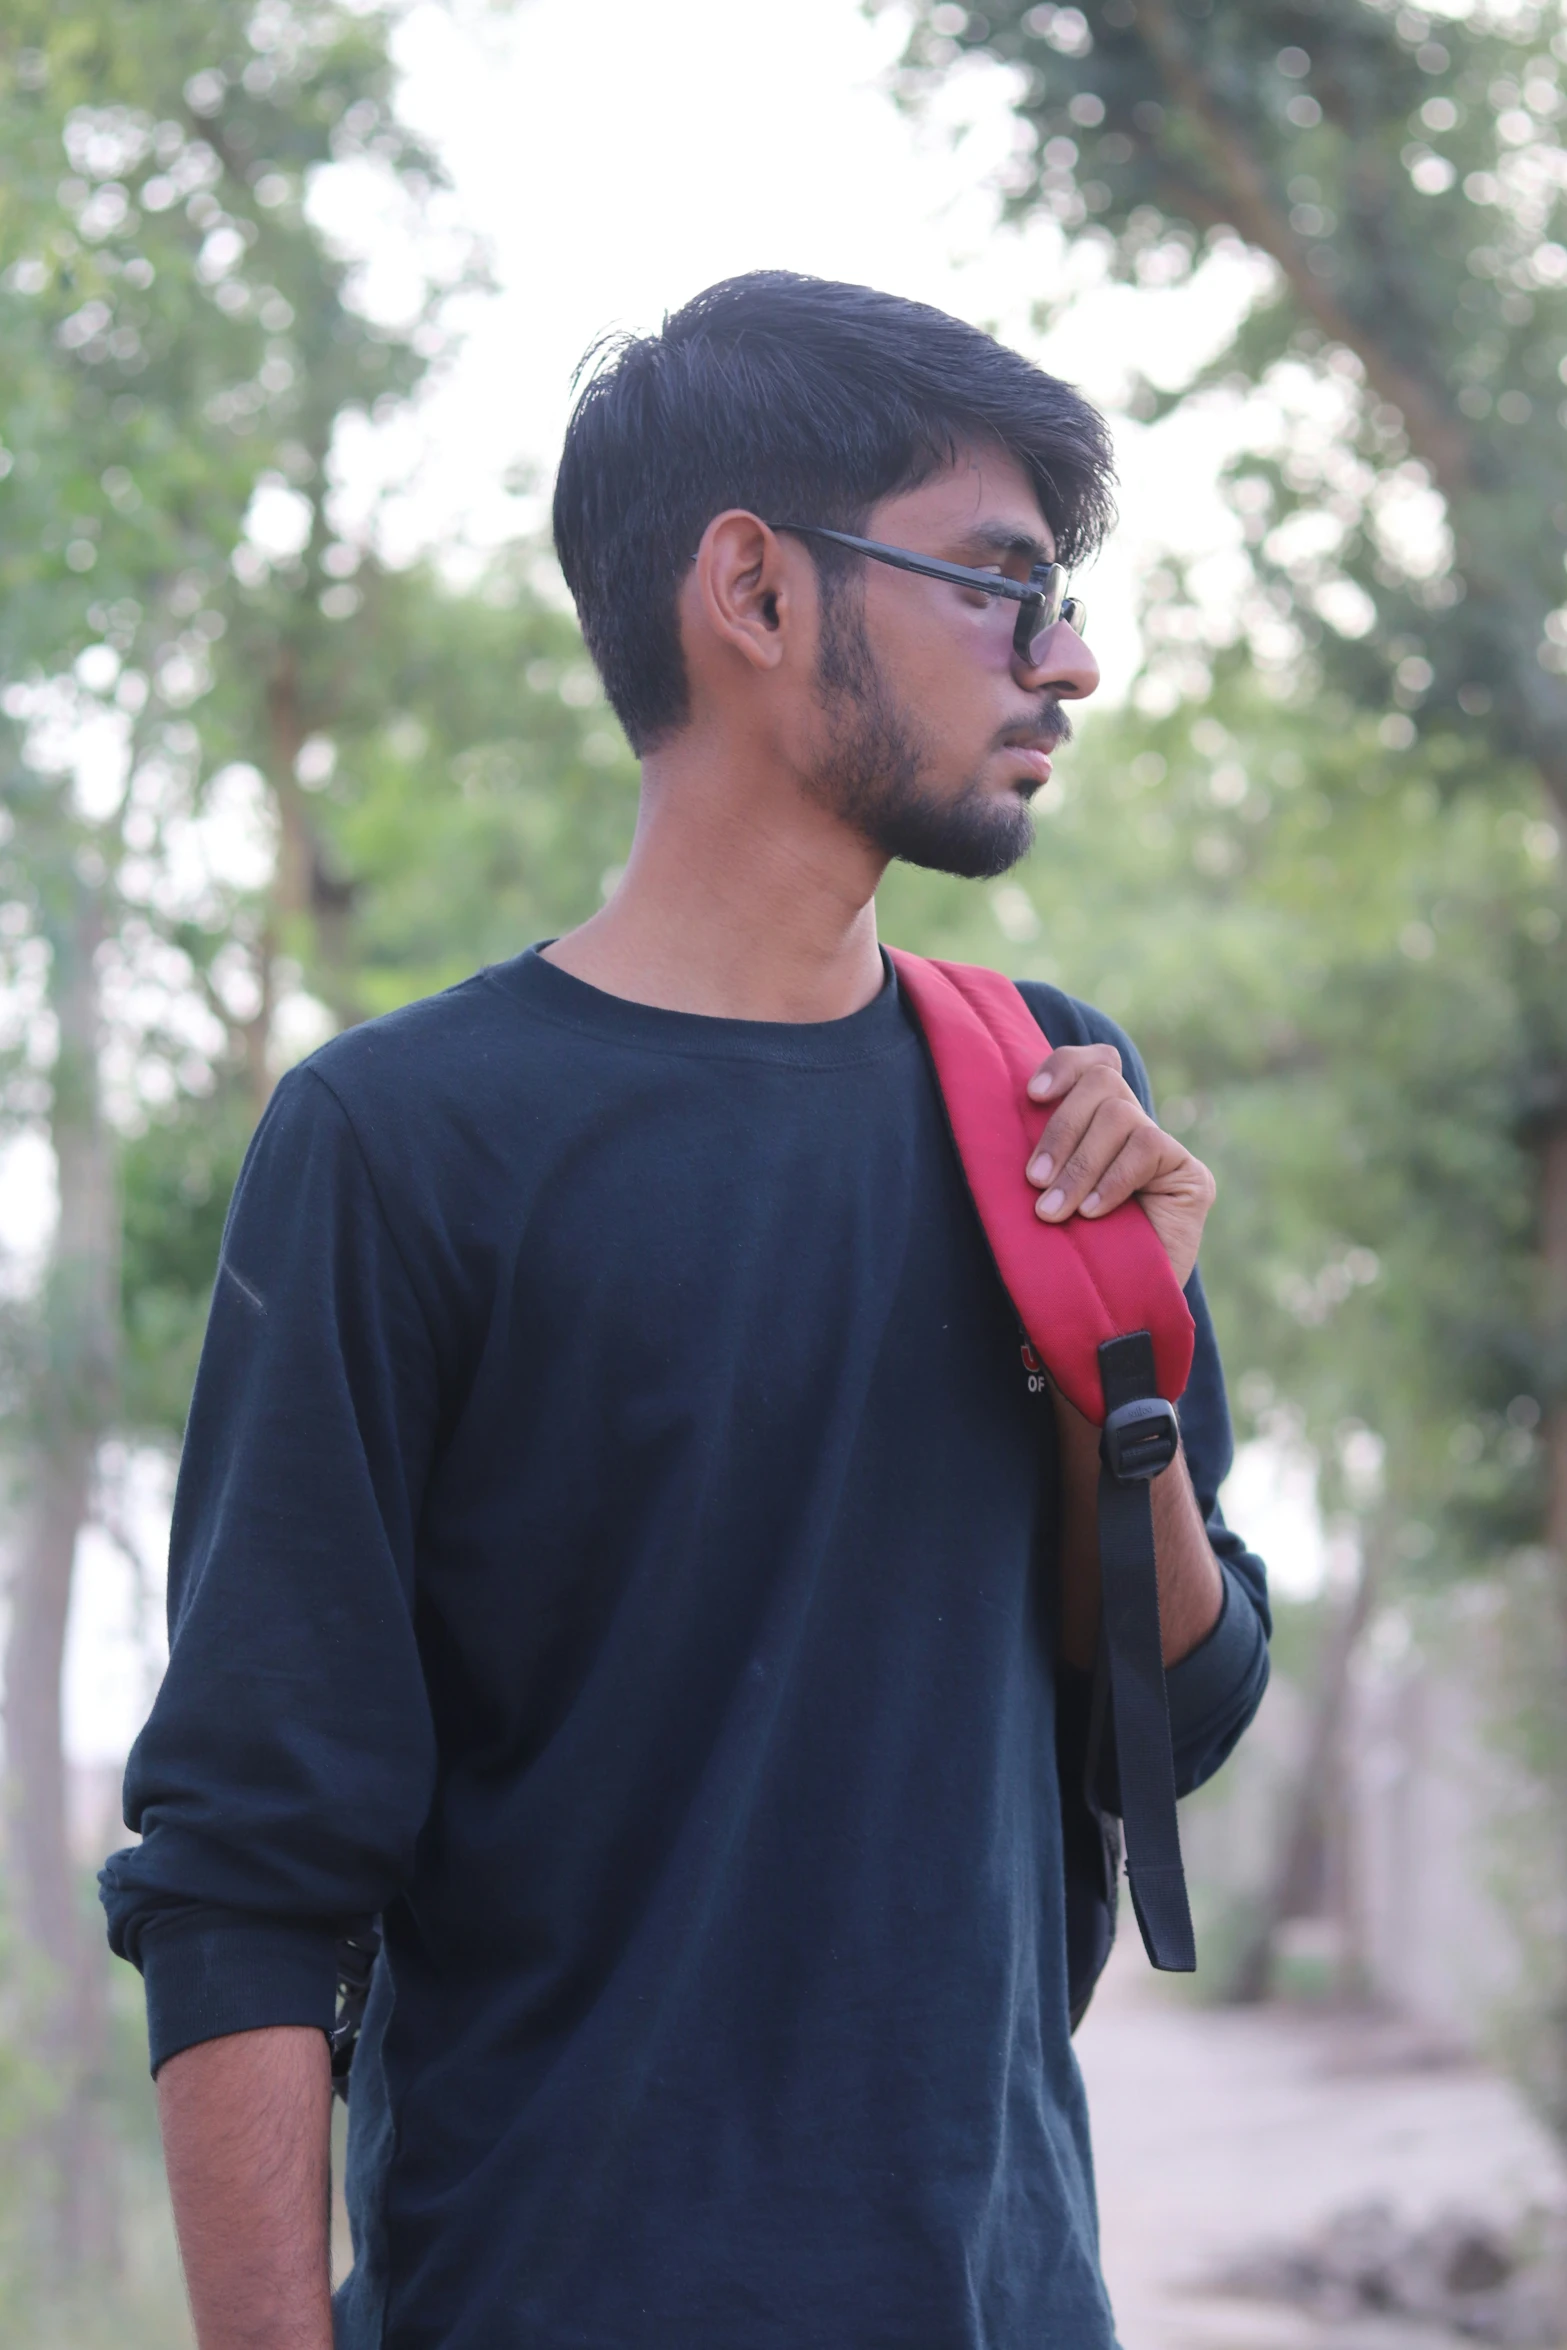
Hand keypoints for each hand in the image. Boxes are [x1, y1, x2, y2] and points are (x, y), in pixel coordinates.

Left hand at [1024, 1043, 1214, 1287]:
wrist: (1109, 1318)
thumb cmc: (1065, 1257)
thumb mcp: (1043, 1194)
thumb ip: (1043, 1153)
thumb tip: (1015, 1106)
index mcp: (1096, 1124)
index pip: (1094, 1064)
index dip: (1065, 1065)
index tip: (1032, 1095)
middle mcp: (1133, 1129)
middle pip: (1101, 1082)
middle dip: (1060, 1129)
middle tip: (1034, 1182)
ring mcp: (1164, 1152)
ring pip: (1119, 1114)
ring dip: (1080, 1163)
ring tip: (1056, 1211)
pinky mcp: (1191, 1178)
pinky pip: (1148, 1147)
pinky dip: (1113, 1179)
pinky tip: (1094, 1213)